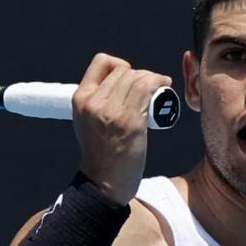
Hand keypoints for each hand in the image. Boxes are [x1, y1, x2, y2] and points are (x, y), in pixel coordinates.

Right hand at [72, 53, 172, 205]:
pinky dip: (159, 81)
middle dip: (139, 75)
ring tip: (159, 85)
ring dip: (152, 78)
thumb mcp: (86, 122)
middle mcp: (94, 102)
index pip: (101, 62)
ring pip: (137, 77)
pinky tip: (164, 84)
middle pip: (123, 71)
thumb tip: (114, 85)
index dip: (118, 65)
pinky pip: (147, 88)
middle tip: (149, 88)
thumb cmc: (100, 154)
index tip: (128, 79)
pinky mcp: (130, 121)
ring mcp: (112, 112)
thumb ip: (95, 103)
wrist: (103, 183)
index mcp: (80, 99)